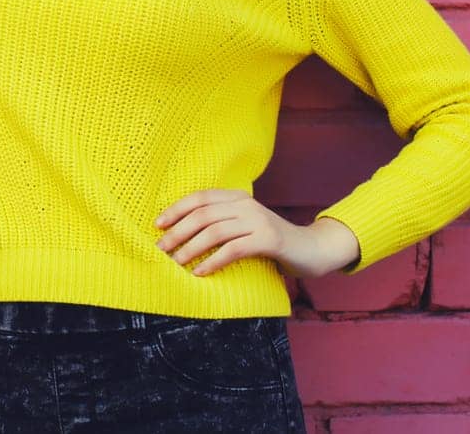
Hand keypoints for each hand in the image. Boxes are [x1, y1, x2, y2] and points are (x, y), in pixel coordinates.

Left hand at [153, 188, 359, 278]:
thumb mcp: (244, 226)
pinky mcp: (269, 239)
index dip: (176, 210)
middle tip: (160, 249)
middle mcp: (246, 204)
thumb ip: (222, 223)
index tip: (157, 225)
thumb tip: (181, 235)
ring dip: (191, 248)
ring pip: (215, 231)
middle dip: (178, 232)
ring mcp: (258, 220)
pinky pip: (234, 249)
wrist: (312, 249)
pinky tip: (200, 272)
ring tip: (175, 262)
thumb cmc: (270, 241)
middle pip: (203, 214)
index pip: (199, 198)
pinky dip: (213, 261)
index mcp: (237, 197)